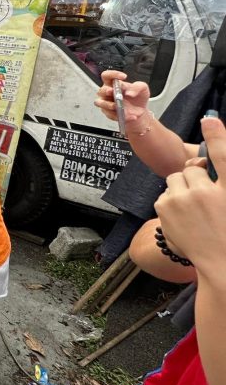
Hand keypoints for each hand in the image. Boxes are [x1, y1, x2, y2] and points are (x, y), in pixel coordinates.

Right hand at [94, 70, 149, 123]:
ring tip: (117, 106)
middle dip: (106, 91)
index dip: (113, 74)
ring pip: (100, 102)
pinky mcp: (108, 113)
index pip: (107, 75)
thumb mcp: (142, 88)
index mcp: (114, 83)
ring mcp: (106, 103)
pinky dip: (119, 116)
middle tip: (113, 91)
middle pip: (102, 90)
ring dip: (108, 104)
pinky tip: (130, 116)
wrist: (140, 111)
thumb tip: (129, 93)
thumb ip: (137, 87)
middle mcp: (108, 92)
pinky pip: (110, 114)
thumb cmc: (138, 97)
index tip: (123, 77)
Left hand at [155, 116, 225, 271]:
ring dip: (183, 189)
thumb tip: (211, 154)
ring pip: (176, 180)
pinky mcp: (165, 209)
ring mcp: (183, 201)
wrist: (221, 264)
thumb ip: (222, 176)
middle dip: (196, 177)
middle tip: (207, 197)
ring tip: (196, 209)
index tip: (211, 120)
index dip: (217, 135)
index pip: (223, 155)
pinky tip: (186, 218)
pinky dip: (172, 202)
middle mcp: (207, 192)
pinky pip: (165, 195)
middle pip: (192, 168)